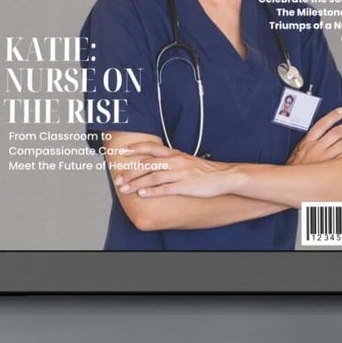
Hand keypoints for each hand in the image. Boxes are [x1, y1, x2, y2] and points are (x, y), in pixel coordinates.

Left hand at [105, 135, 237, 199]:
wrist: (223, 176)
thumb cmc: (204, 170)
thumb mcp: (185, 160)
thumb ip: (170, 159)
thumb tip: (155, 162)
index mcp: (174, 154)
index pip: (151, 148)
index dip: (136, 149)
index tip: (123, 152)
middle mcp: (174, 161)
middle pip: (147, 164)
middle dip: (130, 172)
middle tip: (118, 179)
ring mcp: (179, 174)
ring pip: (152, 177)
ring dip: (136, 183)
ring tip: (125, 189)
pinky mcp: (184, 186)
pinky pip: (165, 189)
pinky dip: (152, 191)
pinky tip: (142, 194)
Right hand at [285, 106, 341, 165]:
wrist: (290, 182)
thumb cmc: (293, 167)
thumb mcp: (297, 149)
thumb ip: (308, 141)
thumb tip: (319, 132)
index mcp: (308, 141)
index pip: (322, 124)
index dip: (332, 116)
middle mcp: (317, 147)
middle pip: (336, 133)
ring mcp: (323, 158)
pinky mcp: (329, 168)